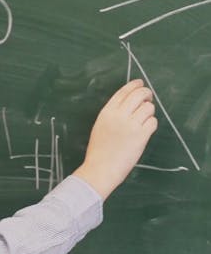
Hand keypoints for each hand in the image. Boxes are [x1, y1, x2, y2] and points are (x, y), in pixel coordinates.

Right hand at [73, 79, 157, 199]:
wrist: (100, 169)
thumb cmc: (99, 151)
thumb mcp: (100, 126)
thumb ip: (113, 114)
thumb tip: (130, 104)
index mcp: (107, 112)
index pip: (123, 91)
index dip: (134, 85)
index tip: (140, 84)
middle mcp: (119, 115)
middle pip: (139, 95)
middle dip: (146, 94)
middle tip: (148, 98)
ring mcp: (131, 125)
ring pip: (148, 108)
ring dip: (149, 112)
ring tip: (144, 120)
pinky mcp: (141, 136)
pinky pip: (153, 122)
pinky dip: (152, 124)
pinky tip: (146, 130)